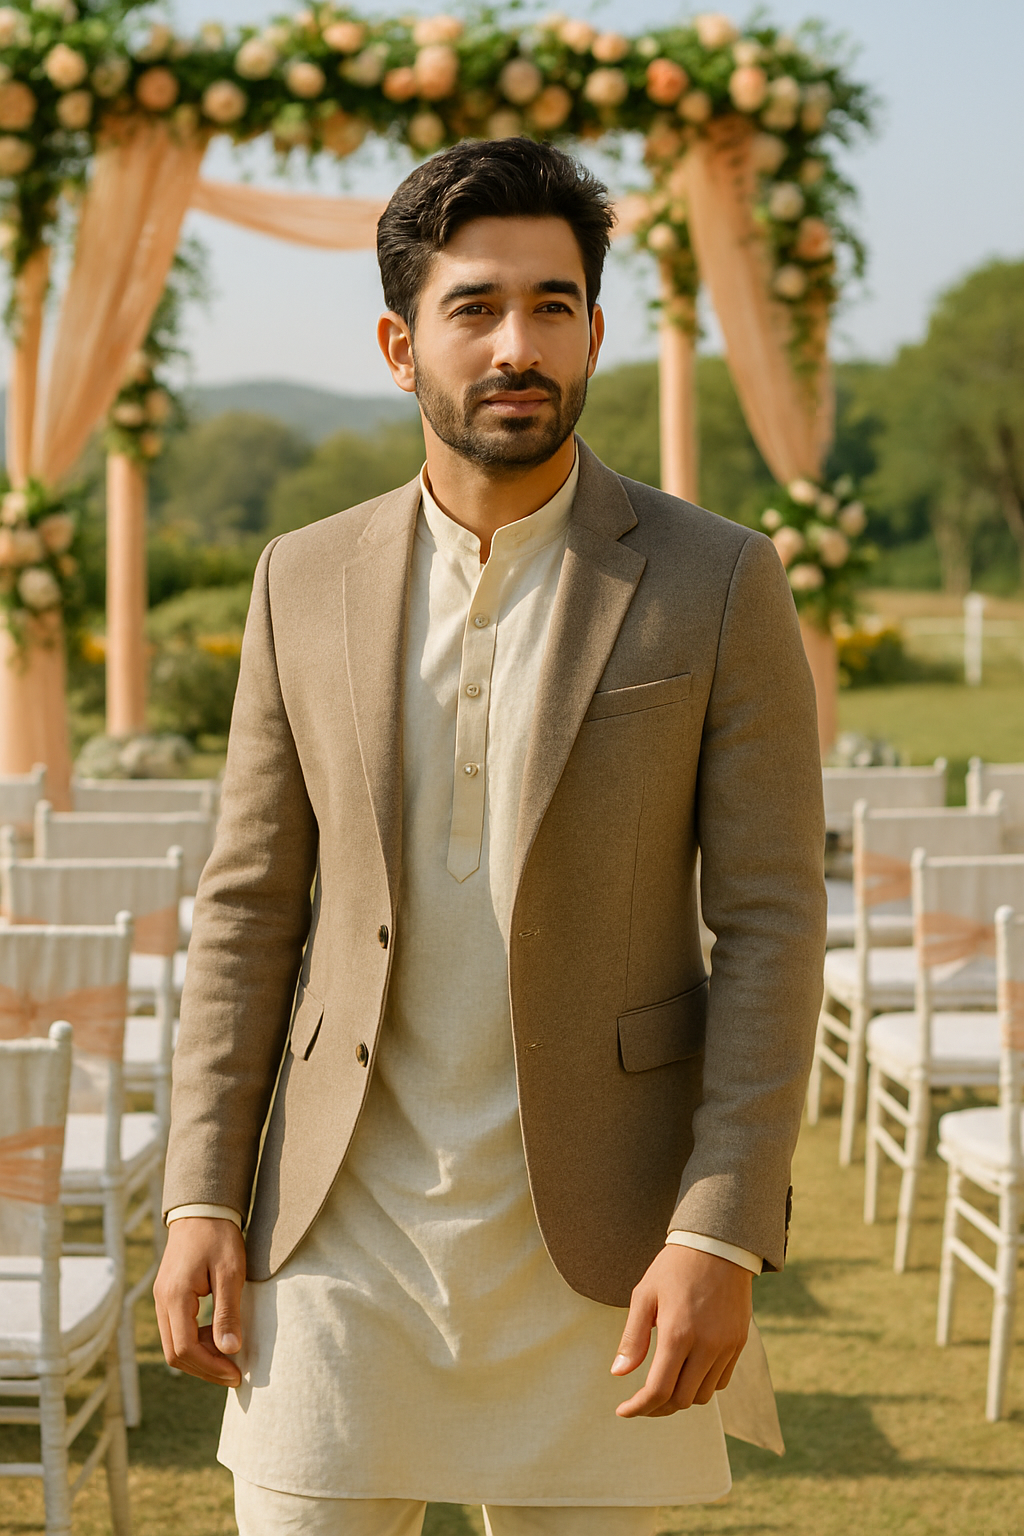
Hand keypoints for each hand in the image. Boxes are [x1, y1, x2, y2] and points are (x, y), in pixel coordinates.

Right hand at [154, 1217, 246, 1386]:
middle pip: (175, 1353)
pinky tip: (218, 1336)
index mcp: (174, 1297)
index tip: (236, 1373)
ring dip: (200, 1356)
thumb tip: (230, 1350)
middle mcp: (162, 1301)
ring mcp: (162, 1298)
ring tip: (229, 1356)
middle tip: (234, 1373)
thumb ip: (228, 1312)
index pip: (185, 1348)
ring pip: (174, 1344)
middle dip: (205, 1368)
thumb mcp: (230, 1272)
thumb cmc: (219, 1236)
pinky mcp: (168, 1295)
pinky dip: (196, 1341)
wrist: (202, 1207)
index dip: (210, 1368)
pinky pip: (176, 1330)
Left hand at [611, 1245, 751, 1416]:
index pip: (658, 1390)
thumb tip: (619, 1373)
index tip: (623, 1410)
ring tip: (664, 1387)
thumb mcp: (644, 1295)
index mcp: (678, 1333)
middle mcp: (706, 1345)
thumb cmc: (674, 1268)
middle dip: (657, 1407)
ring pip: (703, 1395)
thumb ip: (632, 1338)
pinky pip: (721, 1381)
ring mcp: (726, 1346)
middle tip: (641, 1401)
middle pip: (681, 1400)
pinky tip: (688, 1373)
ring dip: (681, 1398)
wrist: (717, 1245)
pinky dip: (703, 1386)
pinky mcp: (739, 1343)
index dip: (639, 1407)